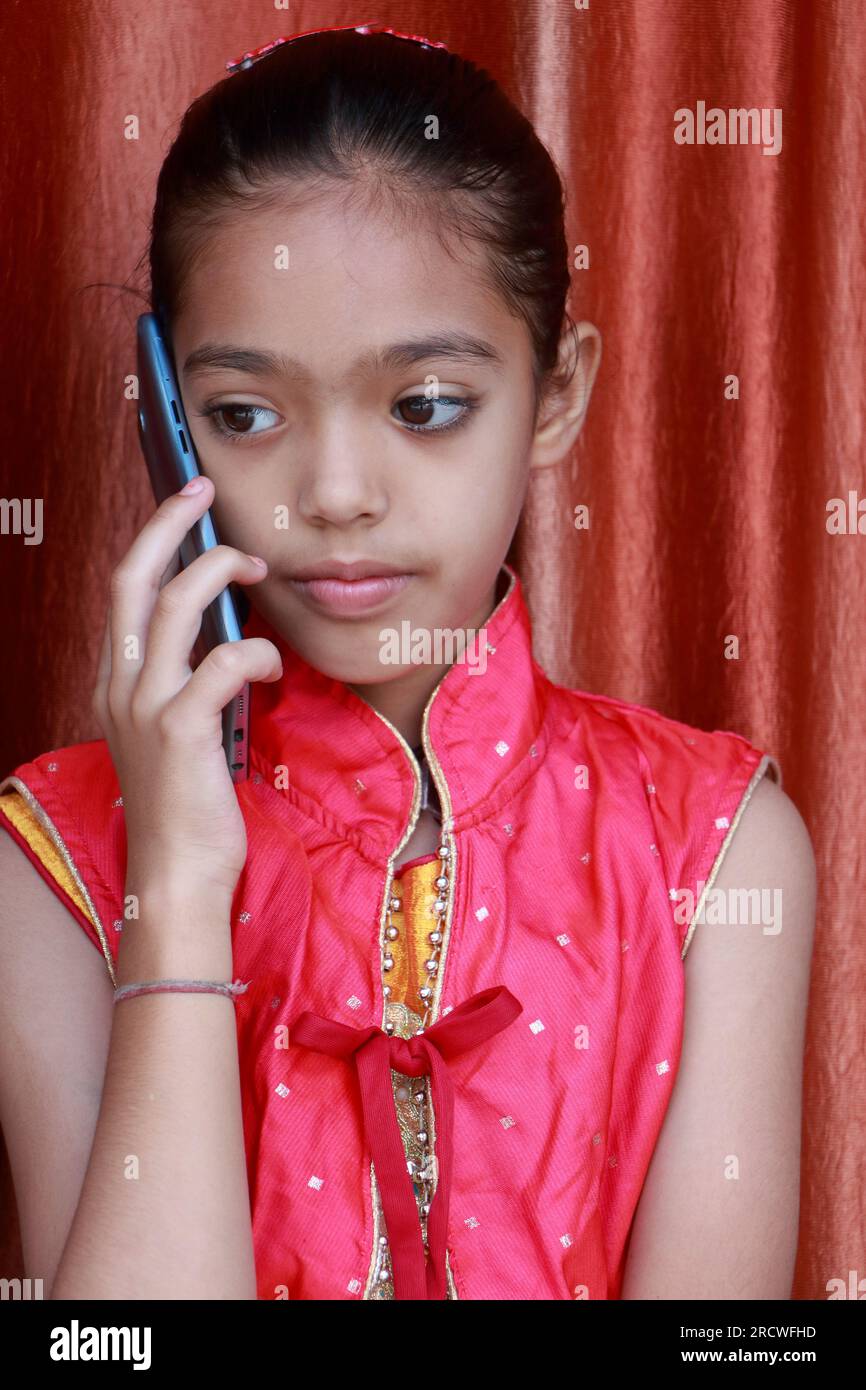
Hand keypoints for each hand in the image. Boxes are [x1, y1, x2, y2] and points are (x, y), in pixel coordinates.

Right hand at [92, 474, 281, 903]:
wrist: (177, 874)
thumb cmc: (188, 807)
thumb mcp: (178, 734)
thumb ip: (188, 684)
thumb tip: (230, 636)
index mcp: (119, 682)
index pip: (126, 590)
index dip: (155, 539)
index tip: (188, 506)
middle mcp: (122, 685)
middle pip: (134, 577)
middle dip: (170, 523)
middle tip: (205, 490)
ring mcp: (146, 705)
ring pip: (177, 605)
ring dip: (220, 572)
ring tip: (257, 568)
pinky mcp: (181, 729)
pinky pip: (222, 662)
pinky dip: (254, 651)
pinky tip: (272, 663)